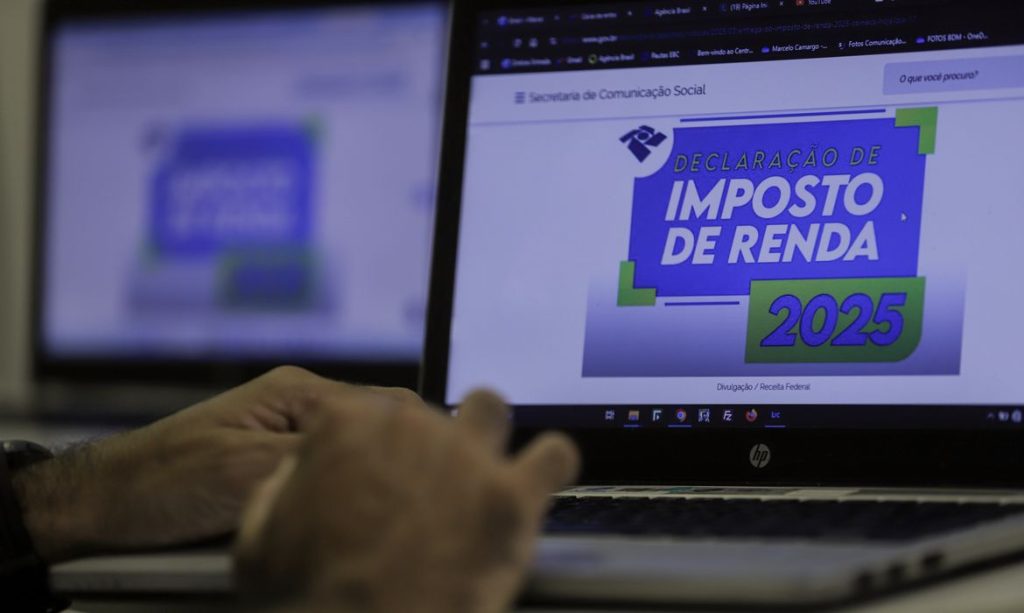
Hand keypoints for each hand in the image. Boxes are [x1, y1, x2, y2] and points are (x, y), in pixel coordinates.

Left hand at [12, 366, 419, 561]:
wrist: (106, 504)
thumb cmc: (166, 481)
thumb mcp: (244, 468)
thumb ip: (315, 454)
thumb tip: (379, 451)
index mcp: (299, 393)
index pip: (387, 405)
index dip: (429, 433)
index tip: (462, 461)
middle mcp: (301, 407)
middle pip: (380, 427)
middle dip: (413, 454)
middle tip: (444, 490)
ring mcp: (290, 435)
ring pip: (361, 451)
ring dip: (384, 473)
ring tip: (413, 503)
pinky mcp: (279, 466)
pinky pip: (334, 473)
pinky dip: (354, 489)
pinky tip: (367, 513)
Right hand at [234, 390, 579, 612]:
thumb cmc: (306, 602)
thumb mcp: (260, 540)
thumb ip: (284, 489)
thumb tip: (302, 475)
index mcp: (345, 426)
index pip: (366, 415)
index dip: (369, 453)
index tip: (373, 485)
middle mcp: (410, 426)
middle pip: (428, 415)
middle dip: (426, 448)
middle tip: (424, 493)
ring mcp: (467, 456)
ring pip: (492, 409)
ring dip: (487, 432)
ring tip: (481, 470)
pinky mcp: (513, 497)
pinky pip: (555, 455)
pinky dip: (548, 467)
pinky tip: (535, 487)